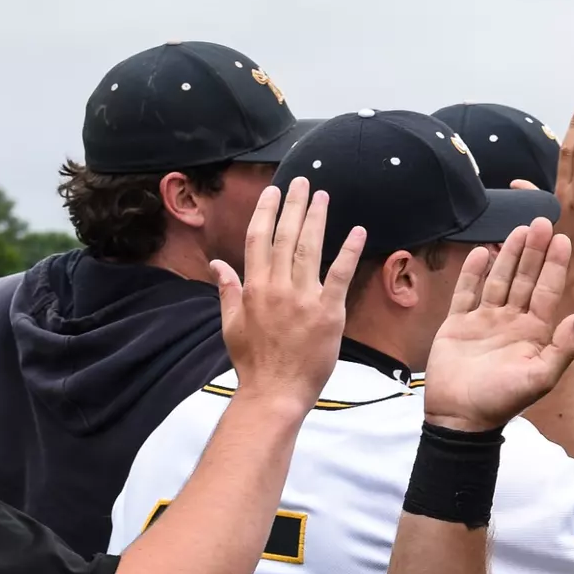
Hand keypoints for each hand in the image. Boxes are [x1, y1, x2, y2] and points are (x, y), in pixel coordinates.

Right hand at [214, 178, 366, 411]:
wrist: (274, 392)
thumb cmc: (253, 362)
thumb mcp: (231, 324)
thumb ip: (228, 290)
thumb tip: (217, 264)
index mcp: (254, 288)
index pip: (258, 239)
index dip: (266, 212)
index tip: (273, 191)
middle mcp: (277, 287)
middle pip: (285, 236)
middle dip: (293, 206)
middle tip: (303, 181)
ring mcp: (303, 299)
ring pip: (309, 249)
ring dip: (317, 219)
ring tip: (323, 196)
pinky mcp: (328, 314)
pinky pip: (339, 276)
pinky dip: (347, 252)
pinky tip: (356, 231)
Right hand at [423, 219, 573, 431]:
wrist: (460, 416)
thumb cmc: (501, 401)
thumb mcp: (540, 378)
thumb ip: (562, 349)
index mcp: (533, 333)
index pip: (548, 291)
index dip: (555, 265)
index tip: (563, 240)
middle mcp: (512, 322)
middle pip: (525, 279)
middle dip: (534, 251)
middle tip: (542, 222)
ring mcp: (484, 321)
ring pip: (499, 279)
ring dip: (508, 255)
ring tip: (518, 229)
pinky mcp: (458, 324)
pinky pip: (466, 292)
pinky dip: (472, 272)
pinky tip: (480, 251)